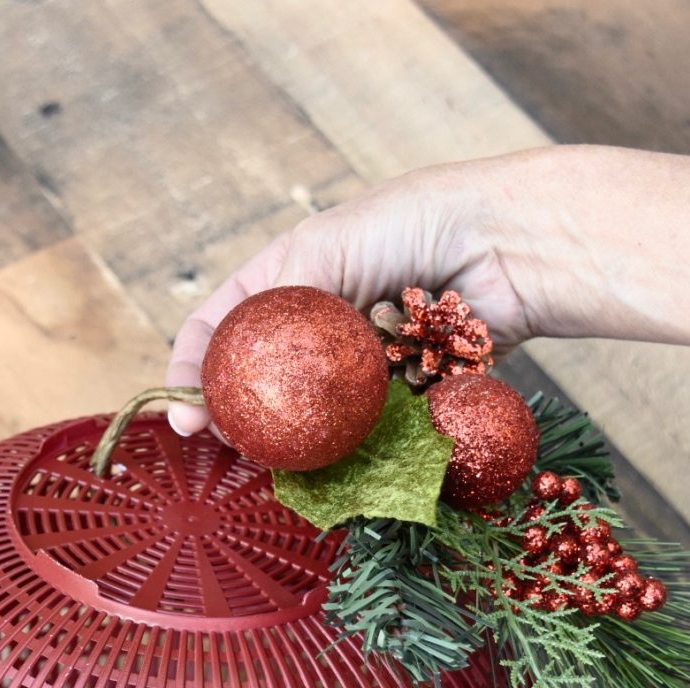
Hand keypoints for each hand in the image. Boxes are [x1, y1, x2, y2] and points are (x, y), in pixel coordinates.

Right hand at [165, 160, 532, 434]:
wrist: (507, 246)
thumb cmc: (411, 225)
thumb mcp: (321, 247)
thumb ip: (269, 301)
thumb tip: (224, 362)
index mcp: (289, 280)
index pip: (221, 327)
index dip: (193, 368)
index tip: (182, 412)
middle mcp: (320, 325)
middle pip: (261, 381)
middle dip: (240, 415)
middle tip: (229, 445)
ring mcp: (362, 364)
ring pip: (312, 415)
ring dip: (294, 440)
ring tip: (278, 460)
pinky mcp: (405, 393)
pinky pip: (367, 430)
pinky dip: (351, 444)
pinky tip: (337, 458)